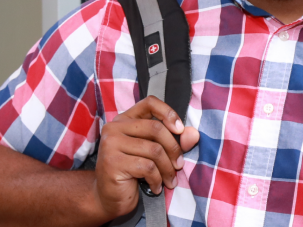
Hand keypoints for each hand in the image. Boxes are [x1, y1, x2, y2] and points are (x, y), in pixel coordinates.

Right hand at [93, 96, 199, 218]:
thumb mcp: (155, 154)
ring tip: (169, 181)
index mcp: (124, 120)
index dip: (168, 113)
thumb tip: (193, 134)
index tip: (180, 129)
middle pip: (155, 128)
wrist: (109, 200)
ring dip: (167, 169)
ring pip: (154, 150)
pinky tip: (156, 187)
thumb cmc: (133, 175)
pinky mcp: (113, 162)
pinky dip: (157, 179)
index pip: (149, 103)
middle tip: (179, 165)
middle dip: (173, 149)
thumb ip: (173, 141)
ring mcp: (111, 144)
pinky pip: (147, 167)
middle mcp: (114, 128)